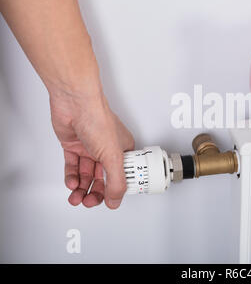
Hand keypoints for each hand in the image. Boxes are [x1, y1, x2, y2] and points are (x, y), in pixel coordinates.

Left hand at [50, 92, 133, 208]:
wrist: (74, 104)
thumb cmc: (98, 119)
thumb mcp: (113, 156)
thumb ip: (116, 181)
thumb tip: (115, 200)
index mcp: (123, 150)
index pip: (122, 176)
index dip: (116, 190)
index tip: (110, 200)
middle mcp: (108, 150)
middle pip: (103, 178)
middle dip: (96, 192)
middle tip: (90, 201)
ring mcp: (90, 148)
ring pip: (87, 175)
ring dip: (82, 188)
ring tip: (77, 197)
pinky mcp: (74, 146)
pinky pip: (73, 167)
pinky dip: (72, 177)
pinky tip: (72, 183)